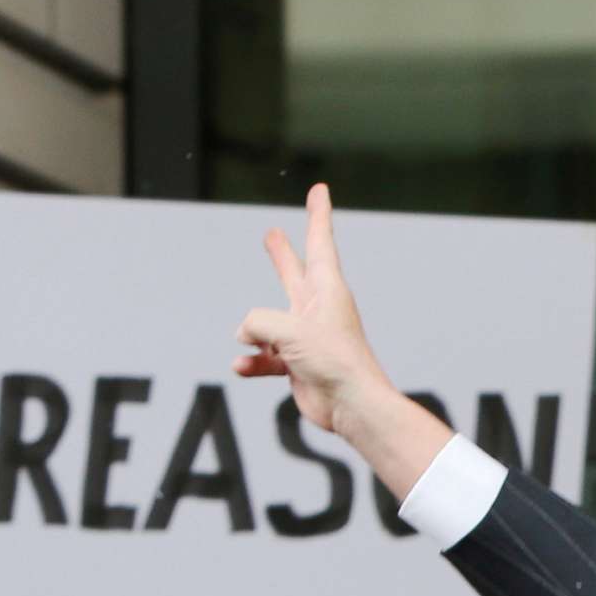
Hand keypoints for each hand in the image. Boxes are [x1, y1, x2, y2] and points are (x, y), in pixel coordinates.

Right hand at [234, 184, 451, 493]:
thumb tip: (244, 335)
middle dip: (281, 255)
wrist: (352, 405)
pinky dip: (252, 362)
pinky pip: (265, 357)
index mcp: (326, 289)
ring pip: (271, 322)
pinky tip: (244, 366)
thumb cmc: (333, 361)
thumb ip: (257, 321)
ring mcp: (306, 337)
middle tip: (272, 234)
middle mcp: (317, 309)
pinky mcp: (298, 364)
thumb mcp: (288, 328)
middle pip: (293, 273)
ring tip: (248, 339)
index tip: (320, 190)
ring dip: (256, 331)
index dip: (317, 214)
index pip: (319, 241)